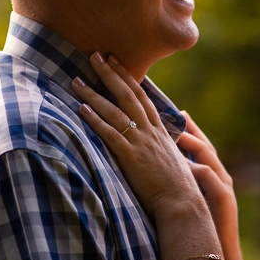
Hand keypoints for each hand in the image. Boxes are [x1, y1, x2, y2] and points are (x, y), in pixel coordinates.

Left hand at [71, 53, 204, 221]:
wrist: (182, 204)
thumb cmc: (178, 188)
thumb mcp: (172, 162)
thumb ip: (162, 148)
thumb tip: (156, 143)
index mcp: (160, 131)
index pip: (141, 96)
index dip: (126, 76)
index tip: (115, 60)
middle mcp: (150, 132)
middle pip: (128, 95)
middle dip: (110, 73)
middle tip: (95, 55)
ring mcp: (141, 143)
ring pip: (115, 111)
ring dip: (95, 94)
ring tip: (77, 80)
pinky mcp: (131, 157)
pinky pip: (110, 134)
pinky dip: (96, 120)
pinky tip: (82, 109)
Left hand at [177, 114, 238, 252]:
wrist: (216, 258)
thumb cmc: (199, 235)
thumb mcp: (188, 206)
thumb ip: (179, 188)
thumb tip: (158, 175)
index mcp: (212, 178)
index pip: (198, 147)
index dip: (186, 131)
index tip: (171, 115)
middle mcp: (220, 178)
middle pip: (205, 145)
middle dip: (191, 128)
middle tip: (176, 112)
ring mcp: (224, 187)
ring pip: (209, 156)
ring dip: (192, 141)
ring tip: (176, 130)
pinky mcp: (223, 198)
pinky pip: (209, 176)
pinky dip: (195, 166)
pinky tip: (182, 161)